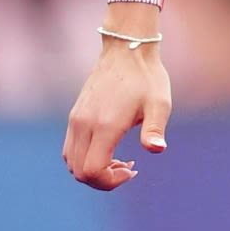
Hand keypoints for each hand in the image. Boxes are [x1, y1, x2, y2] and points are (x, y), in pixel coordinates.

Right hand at [63, 26, 172, 191]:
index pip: (92, 170)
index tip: (132, 168)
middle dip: (103, 180)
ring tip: (117, 160)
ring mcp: (76, 119)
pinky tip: (107, 148)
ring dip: (92, 170)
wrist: (126, 49)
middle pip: (79, 172)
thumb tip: (157, 149)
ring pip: (71, 162)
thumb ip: (155, 129)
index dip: (110, 181)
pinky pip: (70, 149)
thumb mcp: (159, 103)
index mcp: (105, 125)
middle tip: (127, 167)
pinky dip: (84, 158)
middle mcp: (84, 124)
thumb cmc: (147, 78)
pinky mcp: (75, 115)